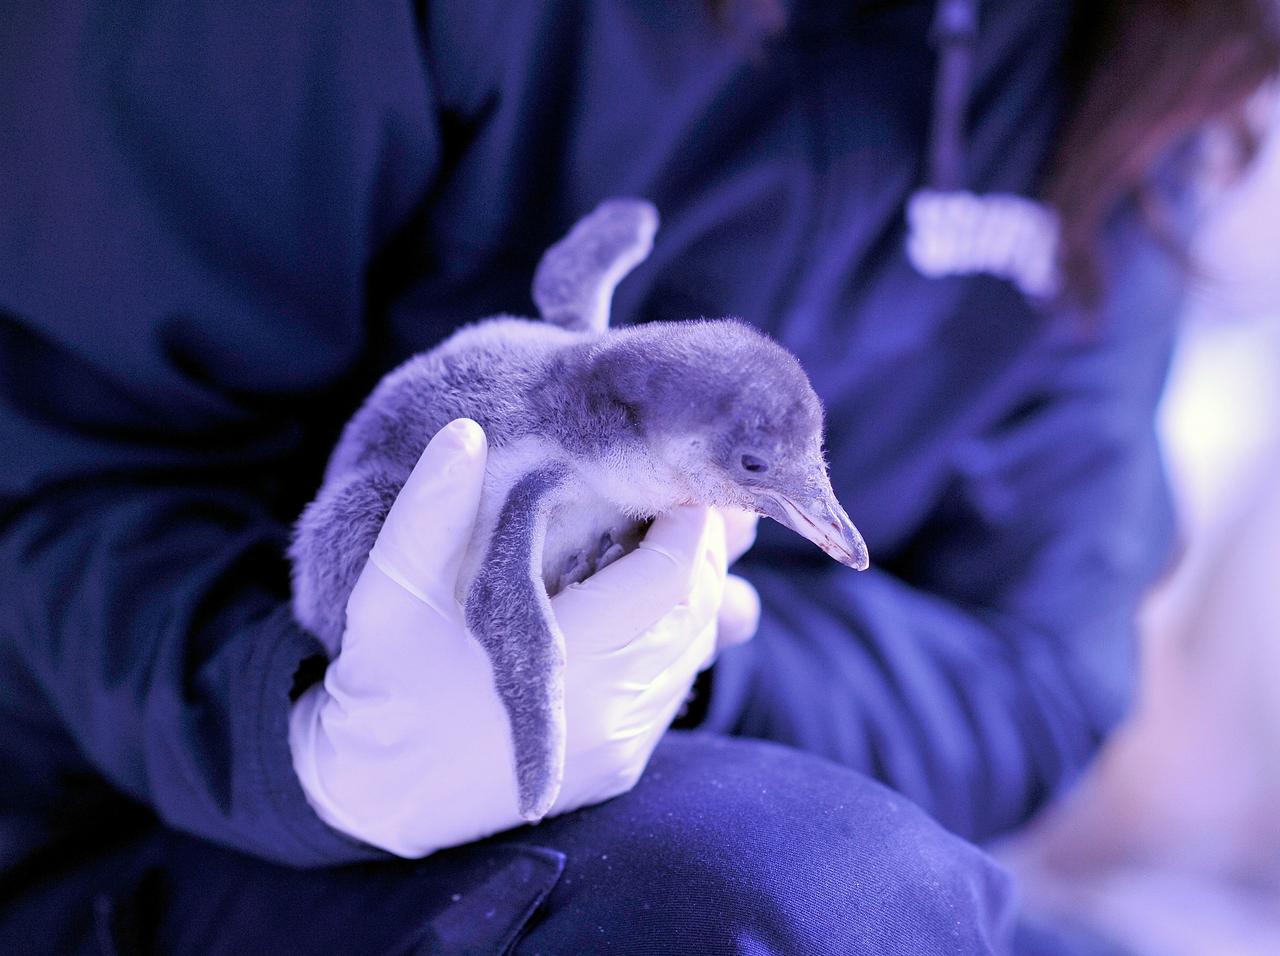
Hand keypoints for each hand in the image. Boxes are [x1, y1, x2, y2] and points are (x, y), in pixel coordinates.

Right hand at [289, 420, 757, 856]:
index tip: (678, 474)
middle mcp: (609, 713)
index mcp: (566, 664)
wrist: (375, 795)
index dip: (690, 522)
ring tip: (671, 536)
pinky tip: (649, 600)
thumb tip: (465, 434)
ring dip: (694, 590)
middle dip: (703, 548)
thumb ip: (430, 511)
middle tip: (684, 496)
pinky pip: (674, 686)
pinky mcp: (619, 766)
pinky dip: (677, 636)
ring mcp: (619, 746)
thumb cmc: (383, 682)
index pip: (670, 579)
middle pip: (698, 610)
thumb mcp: (392, 591)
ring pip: (696, 648)